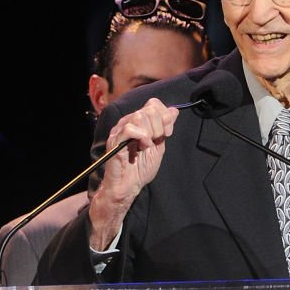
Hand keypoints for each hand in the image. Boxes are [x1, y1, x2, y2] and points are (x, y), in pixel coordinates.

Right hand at [88, 98, 179, 249]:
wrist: (129, 186)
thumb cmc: (141, 168)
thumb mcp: (159, 145)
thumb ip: (166, 127)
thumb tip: (175, 110)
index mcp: (138, 122)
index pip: (154, 104)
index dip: (165, 116)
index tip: (168, 133)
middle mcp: (128, 122)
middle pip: (149, 109)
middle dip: (159, 126)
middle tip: (156, 141)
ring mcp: (120, 130)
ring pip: (140, 116)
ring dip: (150, 132)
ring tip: (147, 145)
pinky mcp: (114, 141)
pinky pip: (129, 128)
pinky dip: (141, 137)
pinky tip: (141, 147)